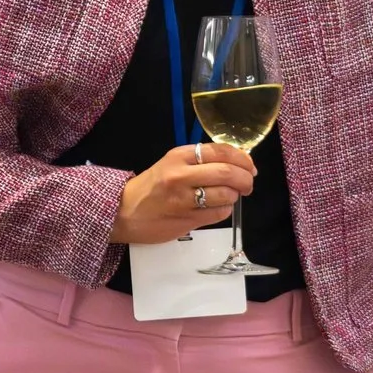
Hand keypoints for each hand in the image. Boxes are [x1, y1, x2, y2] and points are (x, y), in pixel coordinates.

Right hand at [111, 142, 254, 244]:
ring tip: (230, 196)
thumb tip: (236, 163)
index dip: (242, 158)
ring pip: (226, 195)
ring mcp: (184, 199)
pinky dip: (225, 210)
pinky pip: (218, 214)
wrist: (123, 212)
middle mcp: (181, 175)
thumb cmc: (151, 186)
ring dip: (235, 196)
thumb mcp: (171, 164)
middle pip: (227, 172)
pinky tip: (218, 208)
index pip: (221, 151)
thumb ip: (200, 161)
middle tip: (248, 183)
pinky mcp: (187, 220)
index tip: (250, 165)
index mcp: (179, 156)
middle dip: (246, 178)